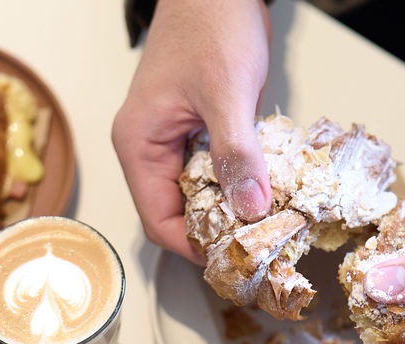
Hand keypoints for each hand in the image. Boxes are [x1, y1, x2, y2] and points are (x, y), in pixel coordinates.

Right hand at [112, 0, 272, 262]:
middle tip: (259, 245)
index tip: (236, 258)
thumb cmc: (211, 25)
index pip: (159, 221)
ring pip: (196, 195)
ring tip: (266, 222)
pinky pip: (210, 172)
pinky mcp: (193, 131)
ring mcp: (170, 141)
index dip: (195, 247)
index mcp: (138, 145)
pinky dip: (235, 182)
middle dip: (215, 232)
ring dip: (228, 209)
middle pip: (176, 214)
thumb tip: (251, 209)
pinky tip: (263, 187)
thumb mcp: (227, 93)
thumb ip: (236, 153)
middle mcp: (147, 149)